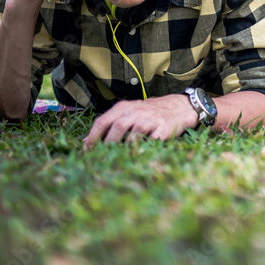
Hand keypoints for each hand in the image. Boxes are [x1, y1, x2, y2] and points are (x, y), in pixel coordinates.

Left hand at [83, 94, 197, 146]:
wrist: (178, 107)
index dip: (93, 137)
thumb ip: (109, 125)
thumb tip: (86, 143)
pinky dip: (145, 147)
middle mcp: (137, 111)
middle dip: (109, 143)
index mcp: (124, 108)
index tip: (86, 152)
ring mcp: (151, 119)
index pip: (103, 121)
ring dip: (127, 146)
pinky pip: (153, 139)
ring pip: (136, 132)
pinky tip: (139, 154)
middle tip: (103, 157)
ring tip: (120, 157)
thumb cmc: (148, 114)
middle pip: (118, 126)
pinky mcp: (164, 128)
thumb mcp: (128, 114)